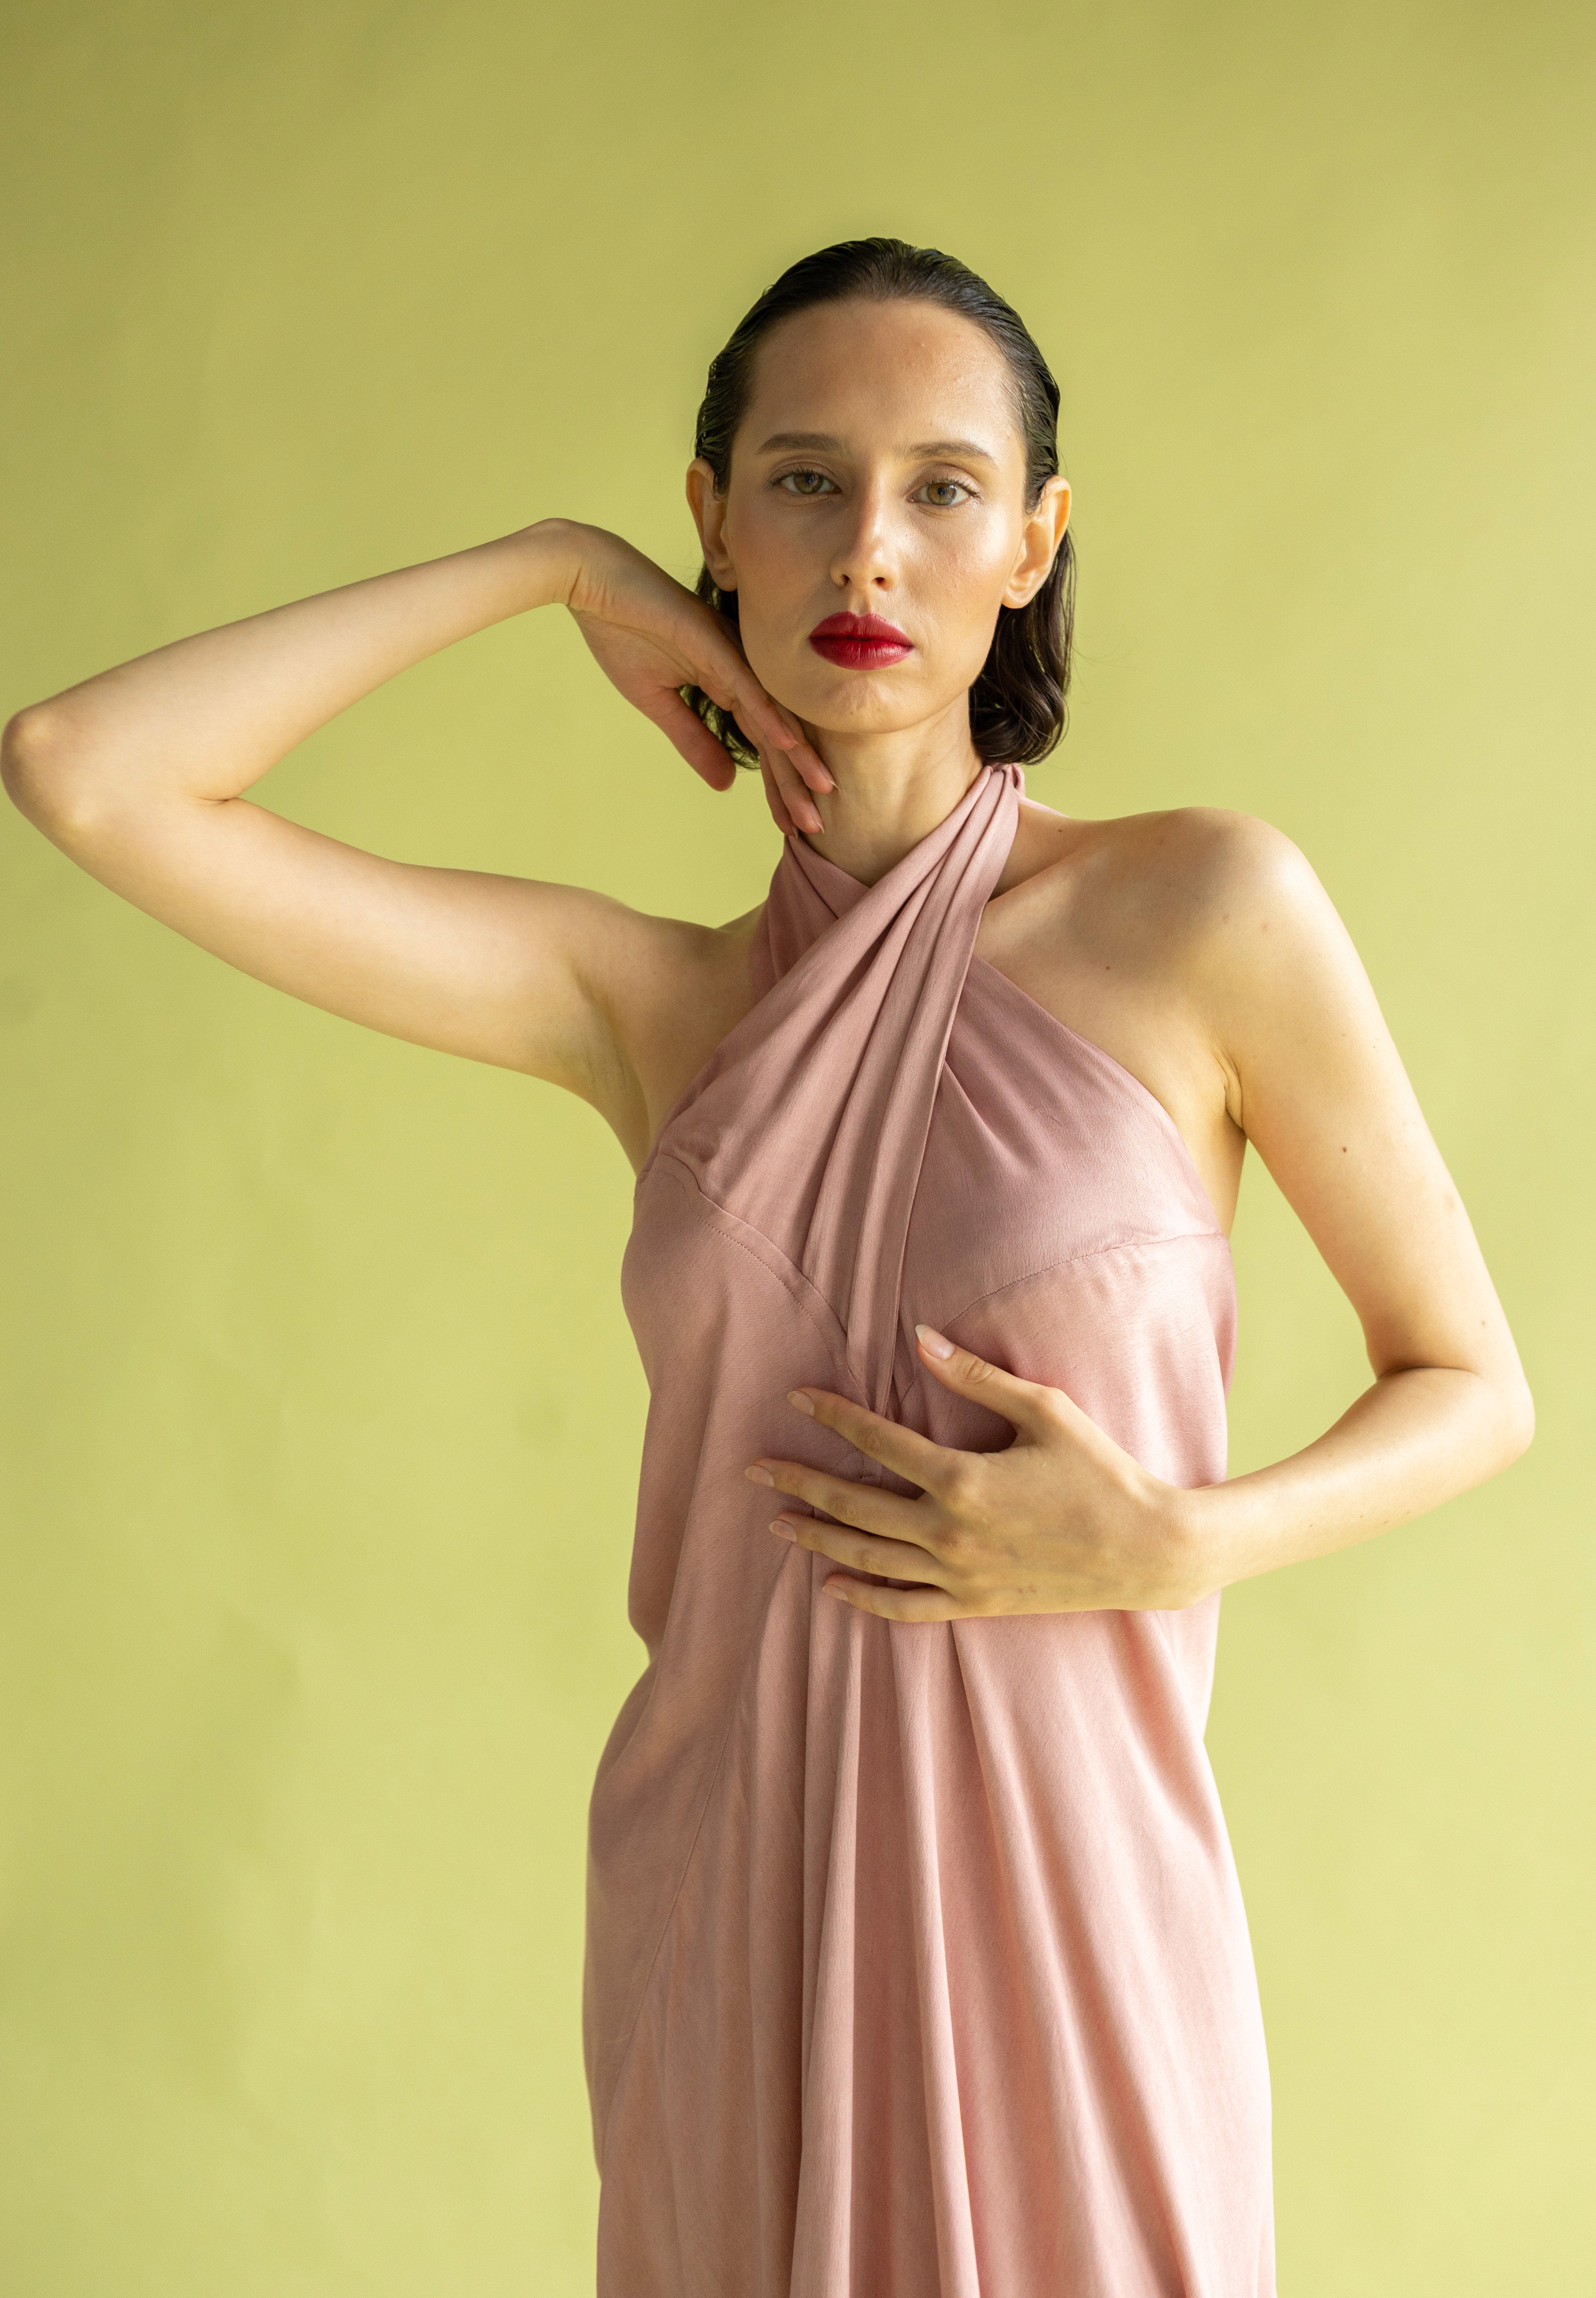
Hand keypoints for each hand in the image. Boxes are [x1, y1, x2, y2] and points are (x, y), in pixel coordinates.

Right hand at [559, 522, 833, 831]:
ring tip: (820, 795)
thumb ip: (694, 741)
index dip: (778, 784)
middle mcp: (740, 668)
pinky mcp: (712, 641)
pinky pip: (747, 684)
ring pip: (771, 713)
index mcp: (728, 681)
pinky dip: (769, 714)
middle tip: (817, 828)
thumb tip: (728, 784)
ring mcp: (729, 653)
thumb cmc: (622, 632)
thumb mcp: (658, 704)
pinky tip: (790, 744)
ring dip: (796, 758)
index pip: (761, 741)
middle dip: (796, 783)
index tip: (793, 824)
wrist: (593, 580)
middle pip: (776, 734)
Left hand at [744, 1325, 1207, 1619]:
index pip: (877, 1443)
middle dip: (799, 1483)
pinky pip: (905, 1607)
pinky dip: (864, 1597)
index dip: (832, 1417)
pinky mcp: (975, 1603)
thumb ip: (975, 1377)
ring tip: (778, 1521)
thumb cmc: (1100, 1470)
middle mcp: (949, 1531)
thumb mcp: (1043, 1411)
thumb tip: (920, 1338)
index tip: (795, 1398)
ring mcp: (959, 1574)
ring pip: (869, 1557)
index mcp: (961, 1479)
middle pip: (854, 1505)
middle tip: (754, 1469)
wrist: (1148, 1548)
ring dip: (819, 1537)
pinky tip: (832, 1585)